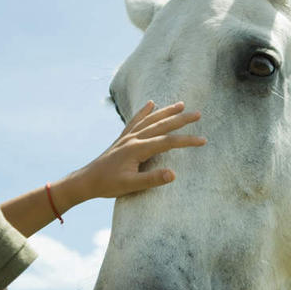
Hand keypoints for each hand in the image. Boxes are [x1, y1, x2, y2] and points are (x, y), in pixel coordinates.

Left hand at [76, 101, 206, 199]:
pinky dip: (144, 112)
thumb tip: (173, 174)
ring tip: (181, 104)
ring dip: (166, 112)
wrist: (86, 181)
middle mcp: (133, 138)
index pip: (168, 142)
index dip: (187, 141)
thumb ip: (152, 179)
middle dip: (181, 119)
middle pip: (161, 126)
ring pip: (150, 120)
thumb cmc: (108, 184)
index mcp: (138, 149)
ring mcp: (127, 137)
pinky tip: (151, 104)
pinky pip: (136, 121)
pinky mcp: (122, 139)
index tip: (203, 141)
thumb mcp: (130, 185)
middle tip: (198, 114)